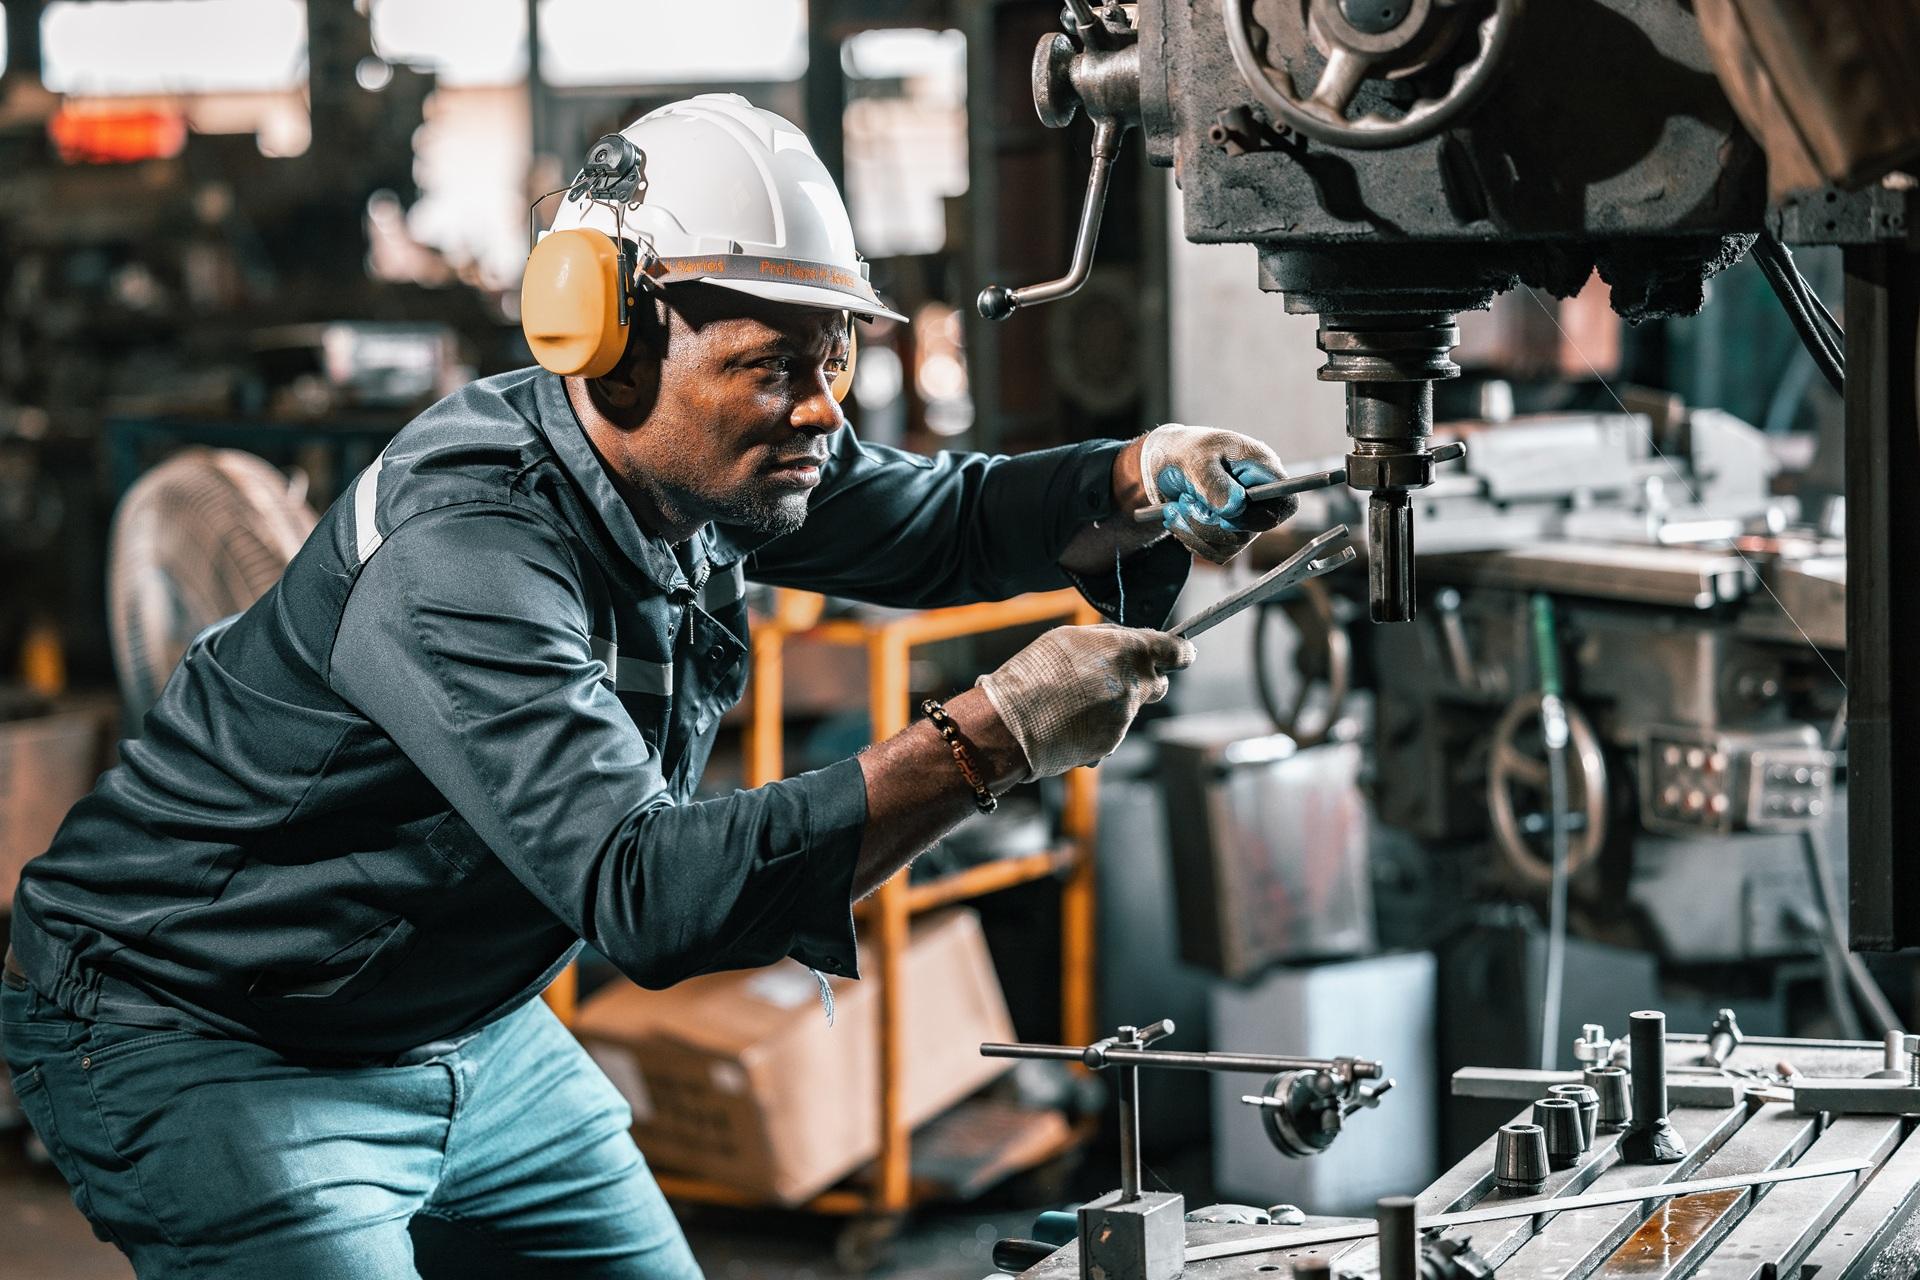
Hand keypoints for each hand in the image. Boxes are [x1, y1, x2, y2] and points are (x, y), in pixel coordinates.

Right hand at [975, 625, 1195, 779]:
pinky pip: (1112, 732)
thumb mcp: (1069, 637)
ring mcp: (1125, 718)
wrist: (1011, 724)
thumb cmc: (1033, 674)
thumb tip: (1125, 643)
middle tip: (1113, 678)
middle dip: (1143, 680)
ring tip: (1072, 702)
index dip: (1179, 652)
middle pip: (1158, 683)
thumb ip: (1107, 640)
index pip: (1176, 651)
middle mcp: (1134, 685)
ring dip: (1112, 705)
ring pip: (1130, 709)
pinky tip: (1069, 721)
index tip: (1180, 654)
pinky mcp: (1112, 743)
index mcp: (1129, 651)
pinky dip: (1097, 727)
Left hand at [1139, 423, 1293, 563]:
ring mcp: (1244, 516)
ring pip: (1232, 545)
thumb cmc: (1184, 451)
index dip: (1261, 516)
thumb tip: (1235, 508)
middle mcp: (1258, 496)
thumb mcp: (1194, 460)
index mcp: (1261, 468)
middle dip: (1211, 522)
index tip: (1226, 513)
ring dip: (1196, 531)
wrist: (1162, 464)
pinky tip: (1178, 518)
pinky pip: (1216, 552)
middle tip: (1184, 502)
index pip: (1287, 503)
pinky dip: (1191, 539)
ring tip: (1177, 506)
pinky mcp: (1227, 532)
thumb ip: (1214, 483)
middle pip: (1253, 530)